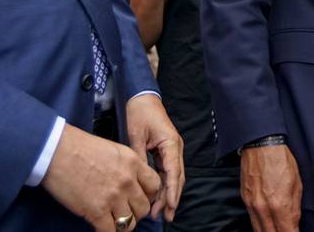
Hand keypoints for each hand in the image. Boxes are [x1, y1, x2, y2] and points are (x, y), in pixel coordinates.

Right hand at [41, 124, 160, 230]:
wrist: (56, 150)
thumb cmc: (78, 146)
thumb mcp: (112, 149)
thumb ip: (126, 166)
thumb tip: (131, 183)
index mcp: (133, 162)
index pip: (155, 186)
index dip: (148, 194)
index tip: (138, 197)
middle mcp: (127, 181)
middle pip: (144, 207)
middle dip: (135, 211)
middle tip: (123, 210)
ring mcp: (113, 197)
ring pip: (130, 223)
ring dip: (122, 224)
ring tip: (112, 220)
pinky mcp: (96, 211)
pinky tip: (99, 225)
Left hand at [127, 94, 184, 221]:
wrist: (143, 97)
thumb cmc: (140, 111)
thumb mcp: (136, 134)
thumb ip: (138, 157)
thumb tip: (137, 178)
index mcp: (171, 143)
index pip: (174, 172)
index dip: (172, 191)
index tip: (169, 207)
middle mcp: (175, 148)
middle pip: (177, 178)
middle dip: (171, 198)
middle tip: (165, 216)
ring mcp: (172, 150)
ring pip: (173, 177)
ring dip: (168, 194)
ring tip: (161, 212)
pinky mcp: (166, 151)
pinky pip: (167, 172)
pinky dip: (164, 185)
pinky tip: (159, 197)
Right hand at [240, 143, 301, 231]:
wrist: (260, 144)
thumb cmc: (280, 159)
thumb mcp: (296, 184)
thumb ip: (295, 208)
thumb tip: (294, 223)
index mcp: (279, 205)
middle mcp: (263, 208)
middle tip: (287, 231)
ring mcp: (251, 205)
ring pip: (259, 231)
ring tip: (278, 229)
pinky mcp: (245, 200)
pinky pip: (252, 220)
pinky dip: (260, 225)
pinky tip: (267, 224)